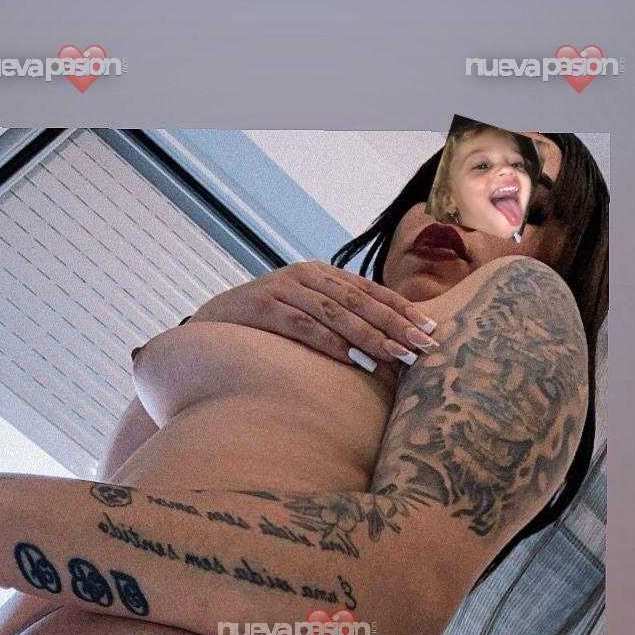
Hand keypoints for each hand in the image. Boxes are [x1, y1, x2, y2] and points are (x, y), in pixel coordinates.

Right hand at [168, 261, 439, 369]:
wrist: (205, 329)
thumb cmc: (262, 330)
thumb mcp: (302, 316)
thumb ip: (335, 321)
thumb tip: (387, 345)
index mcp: (318, 275)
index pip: (369, 290)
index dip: (401, 309)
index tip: (430, 330)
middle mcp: (303, 276)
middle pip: (358, 300)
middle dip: (393, 323)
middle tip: (422, 345)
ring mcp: (280, 289)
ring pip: (334, 312)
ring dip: (368, 335)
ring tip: (396, 355)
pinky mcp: (260, 308)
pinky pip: (301, 326)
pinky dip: (329, 343)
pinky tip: (353, 360)